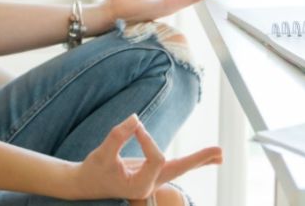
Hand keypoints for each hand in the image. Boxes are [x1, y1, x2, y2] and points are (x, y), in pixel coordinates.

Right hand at [72, 114, 221, 200]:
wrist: (84, 185)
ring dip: (199, 160)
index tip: (135, 126)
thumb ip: (117, 136)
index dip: (148, 139)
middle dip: (198, 160)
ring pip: (179, 169)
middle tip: (220, 152)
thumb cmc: (92, 171)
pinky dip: (189, 162)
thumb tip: (136, 118)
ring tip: (219, 155)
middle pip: (179, 171)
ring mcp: (151, 180)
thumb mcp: (101, 153)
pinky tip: (205, 159)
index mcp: (139, 185)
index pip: (156, 158)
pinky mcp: (150, 173)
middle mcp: (149, 185)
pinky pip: (173, 167)